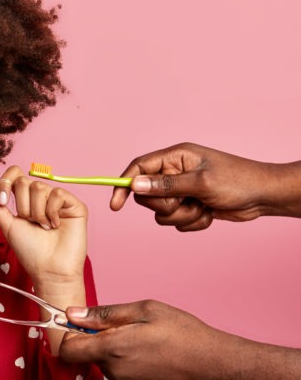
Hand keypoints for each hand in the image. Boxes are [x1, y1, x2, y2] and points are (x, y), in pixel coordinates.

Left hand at [0, 166, 87, 306]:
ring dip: (37, 212)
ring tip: (44, 227)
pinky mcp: (74, 204)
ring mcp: (58, 200)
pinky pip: (57, 193)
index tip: (4, 203)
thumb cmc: (29, 250)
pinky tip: (55, 225)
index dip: (6, 183)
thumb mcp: (6, 224)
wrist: (49, 269)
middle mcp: (42, 197)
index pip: (15, 174)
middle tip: (30, 223)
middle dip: (22, 206)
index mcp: (26, 199)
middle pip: (24, 181)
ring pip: (39, 187)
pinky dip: (52, 211)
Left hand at [58, 300, 232, 379]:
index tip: (80, 326)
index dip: (69, 336)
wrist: (217, 368)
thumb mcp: (144, 310)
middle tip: (128, 329)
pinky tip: (153, 359)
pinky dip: (129, 368)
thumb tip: (72, 313)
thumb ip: (104, 314)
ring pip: (107, 366)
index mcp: (113, 348)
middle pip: (89, 356)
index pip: (68, 350)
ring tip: (146, 344)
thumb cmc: (185, 334)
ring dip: (116, 354)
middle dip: (100, 341)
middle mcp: (116, 373)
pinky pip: (122, 378)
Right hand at [109, 142, 274, 230]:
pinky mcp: (189, 206)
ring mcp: (181, 190)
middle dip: (166, 205)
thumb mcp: (200, 183)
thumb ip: (166, 185)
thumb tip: (135, 185)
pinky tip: (209, 214)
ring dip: (181, 216)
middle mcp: (174, 173)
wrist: (264, 197)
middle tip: (186, 201)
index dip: (124, 184)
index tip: (116, 204)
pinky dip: (191, 222)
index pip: (139, 168)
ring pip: (161, 213)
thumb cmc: (238, 182)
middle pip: (147, 195)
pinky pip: (175, 222)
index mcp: (175, 158)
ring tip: (202, 208)